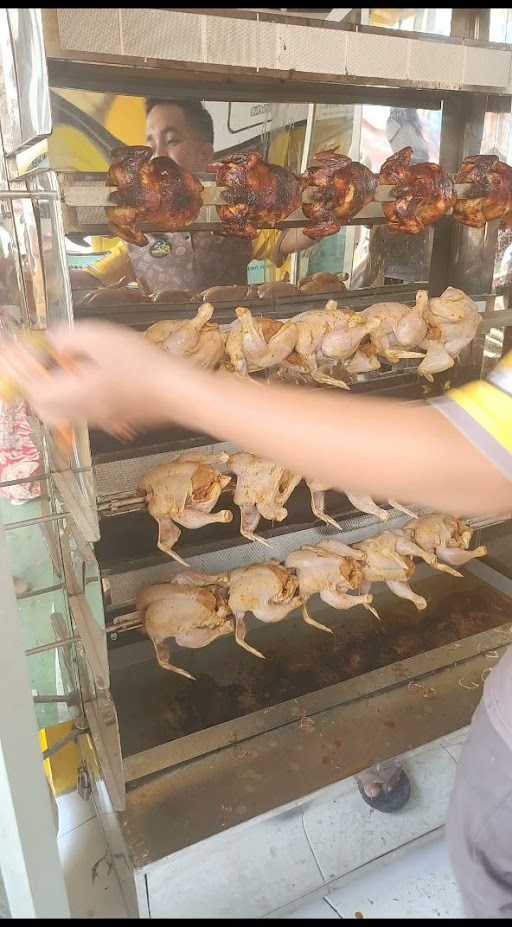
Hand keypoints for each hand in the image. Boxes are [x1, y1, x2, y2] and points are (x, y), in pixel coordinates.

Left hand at [0, 321, 184, 434]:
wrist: (177, 392)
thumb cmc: (143, 365)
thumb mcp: (101, 337)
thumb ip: (68, 338)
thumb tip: (55, 343)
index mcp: (74, 393)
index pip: (32, 389)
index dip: (21, 370)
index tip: (17, 351)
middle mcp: (82, 411)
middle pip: (43, 408)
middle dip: (34, 386)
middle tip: (36, 363)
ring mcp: (99, 419)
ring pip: (61, 413)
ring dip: (52, 393)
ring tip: (60, 368)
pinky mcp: (114, 418)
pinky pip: (82, 412)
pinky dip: (72, 398)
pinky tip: (86, 378)